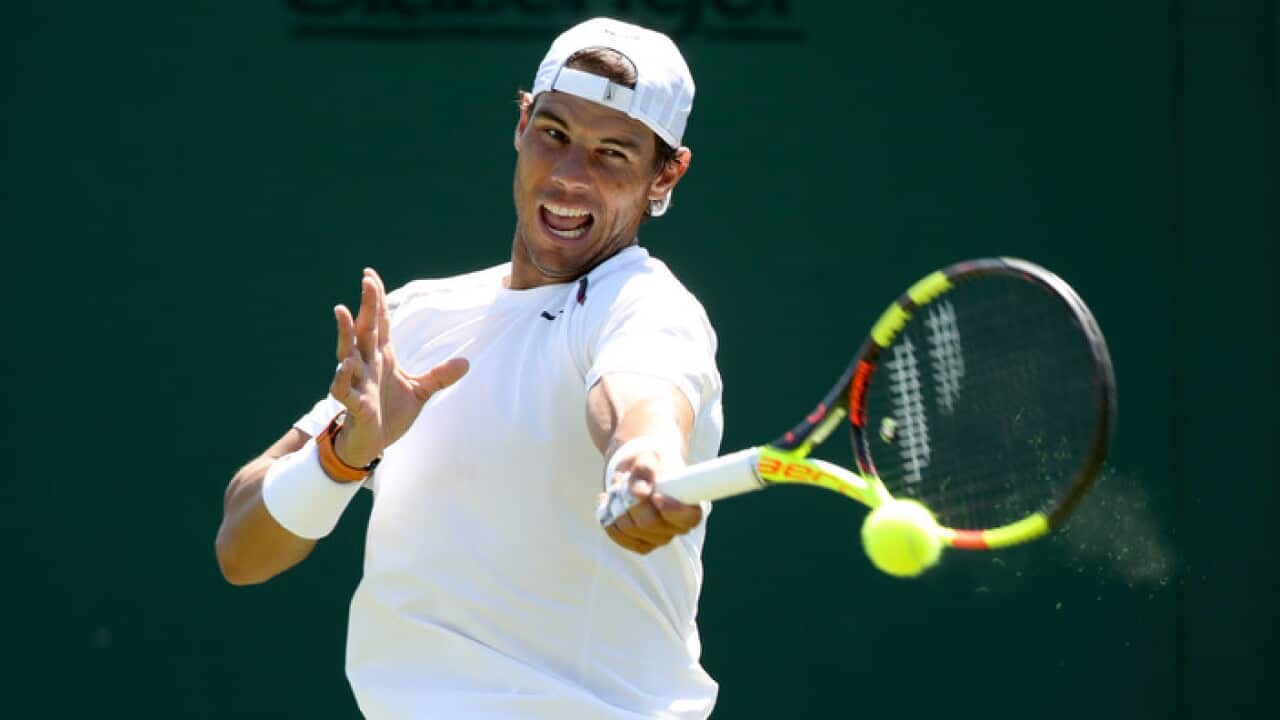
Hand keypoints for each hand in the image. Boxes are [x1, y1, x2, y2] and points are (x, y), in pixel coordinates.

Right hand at [328, 268, 468, 466]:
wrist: (372, 443)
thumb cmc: (389, 414)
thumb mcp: (420, 392)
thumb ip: (439, 376)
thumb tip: (467, 362)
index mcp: (382, 356)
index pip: (379, 322)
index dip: (377, 300)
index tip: (370, 275)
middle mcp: (366, 364)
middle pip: (366, 329)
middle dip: (366, 305)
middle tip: (366, 280)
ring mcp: (357, 382)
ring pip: (347, 352)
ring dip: (345, 333)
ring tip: (342, 311)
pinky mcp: (354, 404)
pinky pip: (343, 389)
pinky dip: (342, 377)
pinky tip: (346, 365)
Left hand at [603, 449, 703, 554]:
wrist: (639, 470)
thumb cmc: (650, 463)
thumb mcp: (648, 458)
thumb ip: (646, 469)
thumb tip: (640, 491)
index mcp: (690, 506)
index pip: (689, 518)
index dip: (673, 511)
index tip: (657, 495)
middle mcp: (676, 527)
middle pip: (650, 523)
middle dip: (632, 500)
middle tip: (625, 478)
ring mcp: (657, 538)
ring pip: (630, 529)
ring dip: (617, 504)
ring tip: (617, 482)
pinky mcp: (638, 542)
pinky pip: (619, 536)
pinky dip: (609, 517)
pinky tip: (607, 500)